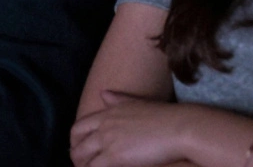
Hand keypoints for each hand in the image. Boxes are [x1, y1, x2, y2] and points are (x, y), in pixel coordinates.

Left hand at [69, 91, 190, 166]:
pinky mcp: (114, 157)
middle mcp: (103, 126)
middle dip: (75, 156)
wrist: (178, 127)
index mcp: (107, 112)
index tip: (78, 148)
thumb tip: (102, 93)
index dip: (75, 140)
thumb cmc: (163, 117)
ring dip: (82, 166)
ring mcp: (107, 141)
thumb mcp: (136, 103)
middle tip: (80, 165)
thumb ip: (118, 100)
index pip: (79, 126)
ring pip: (82, 158)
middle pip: (77, 143)